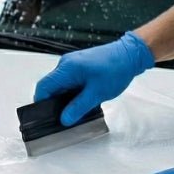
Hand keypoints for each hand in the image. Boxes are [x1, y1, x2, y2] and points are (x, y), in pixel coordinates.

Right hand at [35, 32, 154, 126]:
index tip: (47, 115)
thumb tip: (64, 119)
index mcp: (66, 68)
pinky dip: (71, 91)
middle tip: (64, 114)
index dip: (42, 103)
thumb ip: (78, 108)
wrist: (131, 54)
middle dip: (55, 102)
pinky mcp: (78, 65)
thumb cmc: (117, 68)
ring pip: (59, 85)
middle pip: (50, 87)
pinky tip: (82, 97)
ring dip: (65, 97)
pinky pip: (67, 81)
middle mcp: (65, 64)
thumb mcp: (97, 93)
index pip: (43, 87)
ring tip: (77, 106)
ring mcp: (71, 63)